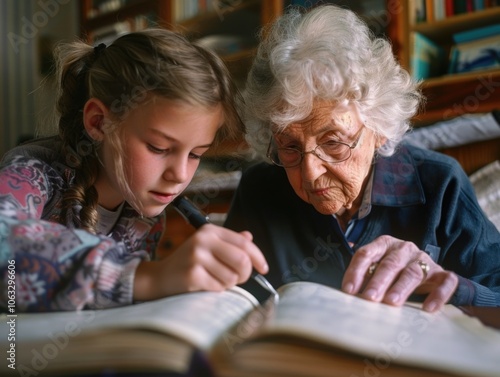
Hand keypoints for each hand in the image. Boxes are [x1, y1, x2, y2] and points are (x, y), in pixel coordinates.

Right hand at [134, 224, 267, 300]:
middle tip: (238, 278)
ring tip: (215, 279)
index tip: (264, 268)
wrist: (160, 278)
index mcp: (210, 230)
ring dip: (229, 284)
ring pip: (232, 277)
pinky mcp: (192, 274)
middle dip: (245, 274)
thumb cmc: (189, 263)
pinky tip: (206, 285)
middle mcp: (203, 240)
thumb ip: (229, 242)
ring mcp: (196, 257)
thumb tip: (249, 237)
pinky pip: (219, 287)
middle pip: (242, 260)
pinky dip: (217, 290)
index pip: (244, 243)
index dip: (258, 257)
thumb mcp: (208, 247)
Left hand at [341, 235, 457, 311]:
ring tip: (391, 302)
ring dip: (401, 288)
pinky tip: (428, 308)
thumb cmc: (393, 270)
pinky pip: (444, 283)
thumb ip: (363, 274)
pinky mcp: (442, 273)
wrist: (426, 271)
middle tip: (369, 297)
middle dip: (378, 281)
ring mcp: (424, 259)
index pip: (366, 254)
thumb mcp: (376, 267)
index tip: (348, 290)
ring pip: (413, 272)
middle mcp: (404, 248)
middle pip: (390, 264)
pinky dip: (438, 295)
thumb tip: (347, 290)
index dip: (356, 271)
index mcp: (384, 244)